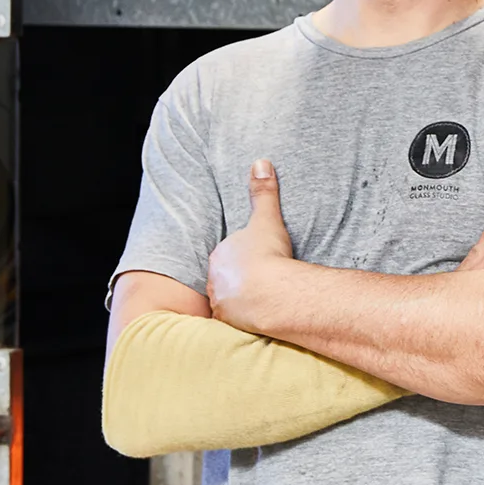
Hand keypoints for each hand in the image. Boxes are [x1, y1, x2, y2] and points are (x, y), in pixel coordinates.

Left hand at [207, 158, 299, 335]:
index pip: (227, 253)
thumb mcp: (266, 218)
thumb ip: (263, 192)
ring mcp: (220, 302)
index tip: (256, 258)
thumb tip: (260, 162)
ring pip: (227, 298)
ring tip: (261, 298)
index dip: (241, 255)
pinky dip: (244, 316)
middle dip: (237, 277)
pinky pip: (235, 318)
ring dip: (239, 298)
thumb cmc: (267, 255)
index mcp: (220, 254)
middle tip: (259, 278)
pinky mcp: (230, 322)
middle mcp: (214, 279)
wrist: (270, 293)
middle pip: (224, 276)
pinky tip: (259, 314)